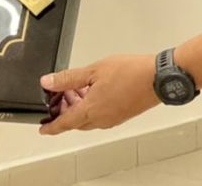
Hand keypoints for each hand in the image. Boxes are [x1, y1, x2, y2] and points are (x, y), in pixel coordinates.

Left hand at [39, 55, 158, 134]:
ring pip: (89, 118)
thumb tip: (48, 82)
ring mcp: (113, 119)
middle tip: (60, 96)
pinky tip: (93, 91)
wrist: (158, 78)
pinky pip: (100, 115)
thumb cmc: (129, 72)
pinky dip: (91, 106)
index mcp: (91, 111)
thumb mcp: (93, 71)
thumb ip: (69, 78)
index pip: (65, 123)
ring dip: (79, 107)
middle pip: (76, 121)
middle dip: (65, 111)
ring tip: (76, 89)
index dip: (52, 126)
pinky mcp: (122, 115)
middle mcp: (101, 119)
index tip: (43, 129)